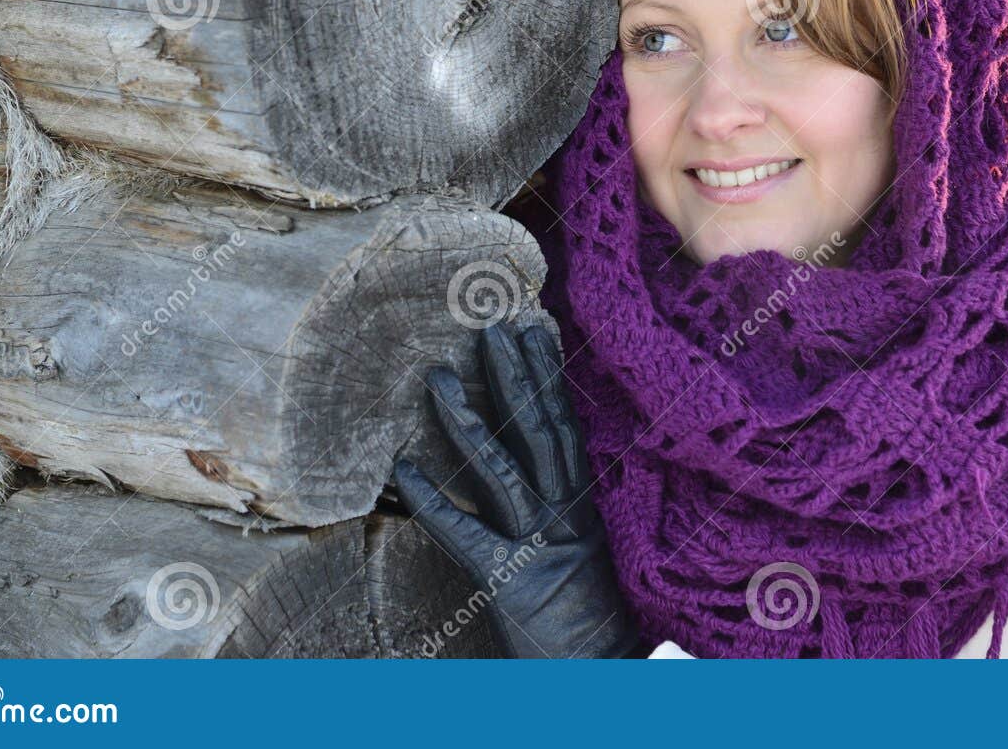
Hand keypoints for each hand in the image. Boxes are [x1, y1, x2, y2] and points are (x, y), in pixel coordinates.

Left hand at [392, 320, 641, 657]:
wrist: (603, 683)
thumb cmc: (601, 629)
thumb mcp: (596, 560)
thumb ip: (577, 516)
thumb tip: (559, 472)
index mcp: (588, 508)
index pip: (567, 428)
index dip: (551, 378)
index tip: (535, 330)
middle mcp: (567, 517)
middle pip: (539, 432)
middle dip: (516, 376)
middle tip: (491, 324)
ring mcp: (538, 547)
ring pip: (500, 469)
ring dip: (468, 419)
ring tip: (438, 376)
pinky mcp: (508, 583)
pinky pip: (463, 536)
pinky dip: (433, 500)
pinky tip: (404, 467)